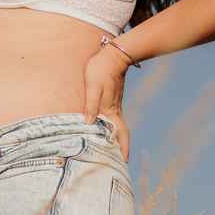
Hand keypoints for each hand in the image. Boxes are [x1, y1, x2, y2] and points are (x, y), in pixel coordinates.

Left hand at [83, 43, 130, 161]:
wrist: (113, 54)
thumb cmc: (100, 69)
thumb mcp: (93, 86)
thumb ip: (91, 103)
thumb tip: (90, 122)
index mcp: (112, 110)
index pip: (121, 133)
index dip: (123, 147)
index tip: (125, 160)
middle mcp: (116, 109)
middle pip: (121, 132)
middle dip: (121, 147)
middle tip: (119, 161)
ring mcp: (115, 104)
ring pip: (117, 125)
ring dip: (116, 138)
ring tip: (111, 149)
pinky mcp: (112, 98)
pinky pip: (114, 117)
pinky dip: (112, 127)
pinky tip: (105, 128)